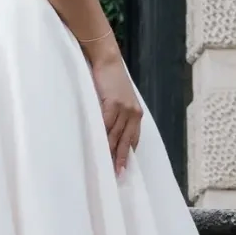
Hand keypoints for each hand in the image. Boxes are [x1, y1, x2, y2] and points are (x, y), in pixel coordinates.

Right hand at [89, 48, 142, 175]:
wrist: (107, 60)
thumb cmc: (110, 79)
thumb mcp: (118, 99)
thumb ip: (118, 115)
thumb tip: (109, 133)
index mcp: (136, 113)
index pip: (133, 138)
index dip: (128, 154)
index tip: (124, 168)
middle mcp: (133, 112)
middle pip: (126, 140)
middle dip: (121, 158)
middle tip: (117, 174)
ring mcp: (124, 108)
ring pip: (115, 135)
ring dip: (110, 151)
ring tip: (106, 165)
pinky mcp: (113, 104)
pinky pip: (106, 125)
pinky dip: (102, 136)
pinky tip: (99, 146)